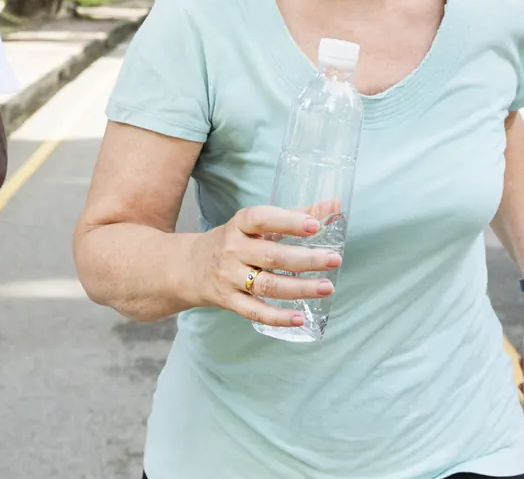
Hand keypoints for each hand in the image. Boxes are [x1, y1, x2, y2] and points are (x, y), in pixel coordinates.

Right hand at [185, 205, 341, 328]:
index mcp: (239, 225)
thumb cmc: (234, 241)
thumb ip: (295, 215)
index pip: (261, 219)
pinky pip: (255, 312)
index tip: (314, 225)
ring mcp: (229, 277)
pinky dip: (278, 317)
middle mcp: (232, 250)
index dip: (288, 221)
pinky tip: (300, 318)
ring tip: (327, 287)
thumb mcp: (257, 224)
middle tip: (334, 259)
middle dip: (305, 259)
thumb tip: (335, 205)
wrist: (188, 267)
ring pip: (267, 286)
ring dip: (299, 288)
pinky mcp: (229, 301)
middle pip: (271, 256)